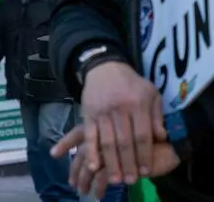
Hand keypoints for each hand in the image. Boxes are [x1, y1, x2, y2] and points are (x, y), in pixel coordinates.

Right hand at [49, 61, 165, 185]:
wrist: (103, 68)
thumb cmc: (131, 83)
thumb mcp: (151, 93)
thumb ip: (156, 115)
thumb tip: (161, 137)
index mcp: (137, 104)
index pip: (142, 134)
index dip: (144, 154)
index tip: (146, 171)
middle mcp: (119, 109)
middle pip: (124, 141)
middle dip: (128, 163)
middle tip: (131, 181)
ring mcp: (102, 112)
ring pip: (107, 141)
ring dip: (111, 162)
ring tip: (115, 180)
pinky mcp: (88, 114)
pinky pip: (89, 135)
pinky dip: (91, 151)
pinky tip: (94, 165)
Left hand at [62, 128, 179, 197]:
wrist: (171, 138)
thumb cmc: (146, 131)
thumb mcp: (125, 128)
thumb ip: (109, 134)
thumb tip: (89, 145)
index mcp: (101, 125)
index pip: (77, 135)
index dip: (65, 144)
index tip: (53, 154)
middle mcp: (103, 136)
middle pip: (82, 155)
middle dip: (75, 171)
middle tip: (72, 183)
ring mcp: (112, 149)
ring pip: (91, 167)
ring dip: (86, 180)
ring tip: (82, 191)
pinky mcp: (122, 162)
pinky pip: (106, 176)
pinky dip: (101, 186)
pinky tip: (99, 194)